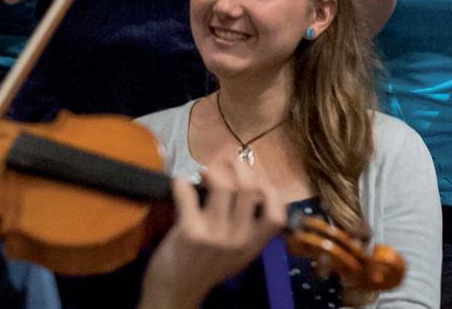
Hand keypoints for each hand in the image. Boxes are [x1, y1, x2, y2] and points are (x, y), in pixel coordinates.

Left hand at [139, 156, 284, 308]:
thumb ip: (246, 227)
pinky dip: (182, 181)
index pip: (276, 215)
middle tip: (228, 158)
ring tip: (206, 169)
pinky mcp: (189, 231)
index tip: (258, 176)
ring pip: (222, 185)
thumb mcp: (235, 254)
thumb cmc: (205, 267)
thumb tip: (251, 183)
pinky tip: (181, 181)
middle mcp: (237, 240)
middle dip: (239, 164)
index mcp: (252, 246)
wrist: (175, 293)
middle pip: (248, 188)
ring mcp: (214, 236)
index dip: (271, 189)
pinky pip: (187, 192)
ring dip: (212, 169)